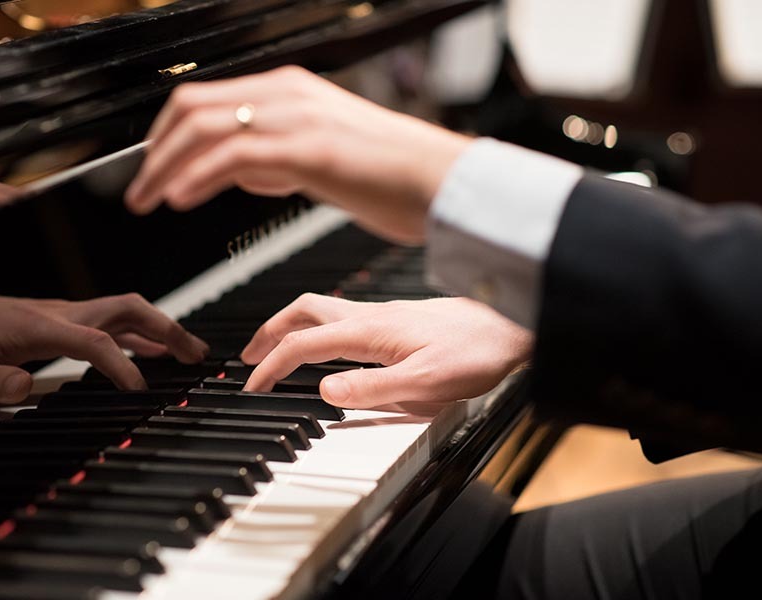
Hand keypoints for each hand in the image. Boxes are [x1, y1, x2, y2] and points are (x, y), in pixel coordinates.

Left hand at [0, 288, 208, 403]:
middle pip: (127, 310)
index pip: (96, 341)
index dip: (122, 365)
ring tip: (188, 353)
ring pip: (125, 312)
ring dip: (160, 329)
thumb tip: (24, 392)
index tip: (140, 391)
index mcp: (40, 324)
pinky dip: (139, 335)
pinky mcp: (60, 322)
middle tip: (195, 356)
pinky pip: (111, 323)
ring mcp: (63, 314)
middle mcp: (59, 313)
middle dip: (166, 329)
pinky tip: (152, 351)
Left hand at [125, 66, 471, 243]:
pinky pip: (231, 156)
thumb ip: (280, 161)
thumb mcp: (325, 162)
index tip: (153, 167)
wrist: (446, 186)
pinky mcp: (308, 148)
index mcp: (292, 94)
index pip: (208, 100)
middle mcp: (288, 96)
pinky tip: (178, 199)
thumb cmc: (398, 180)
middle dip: (155, 149)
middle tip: (138, 188)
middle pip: (193, 106)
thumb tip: (243, 172)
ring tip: (146, 200)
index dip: (169, 134)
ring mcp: (297, 118)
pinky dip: (194, 176)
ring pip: (204, 127)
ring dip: (163, 166)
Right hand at [240, 294, 532, 408]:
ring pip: (321, 309)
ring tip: (275, 349)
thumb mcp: (426, 382)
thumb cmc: (477, 352)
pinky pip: (341, 316)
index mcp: (369, 331)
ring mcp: (383, 315)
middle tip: (248, 356)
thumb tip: (324, 392)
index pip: (304, 345)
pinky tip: (327, 346)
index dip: (272, 365)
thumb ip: (372, 388)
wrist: (513, 324)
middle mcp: (370, 317)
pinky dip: (317, 327)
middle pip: (303, 312)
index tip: (252, 386)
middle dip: (269, 332)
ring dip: (290, 326)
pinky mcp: (396, 319)